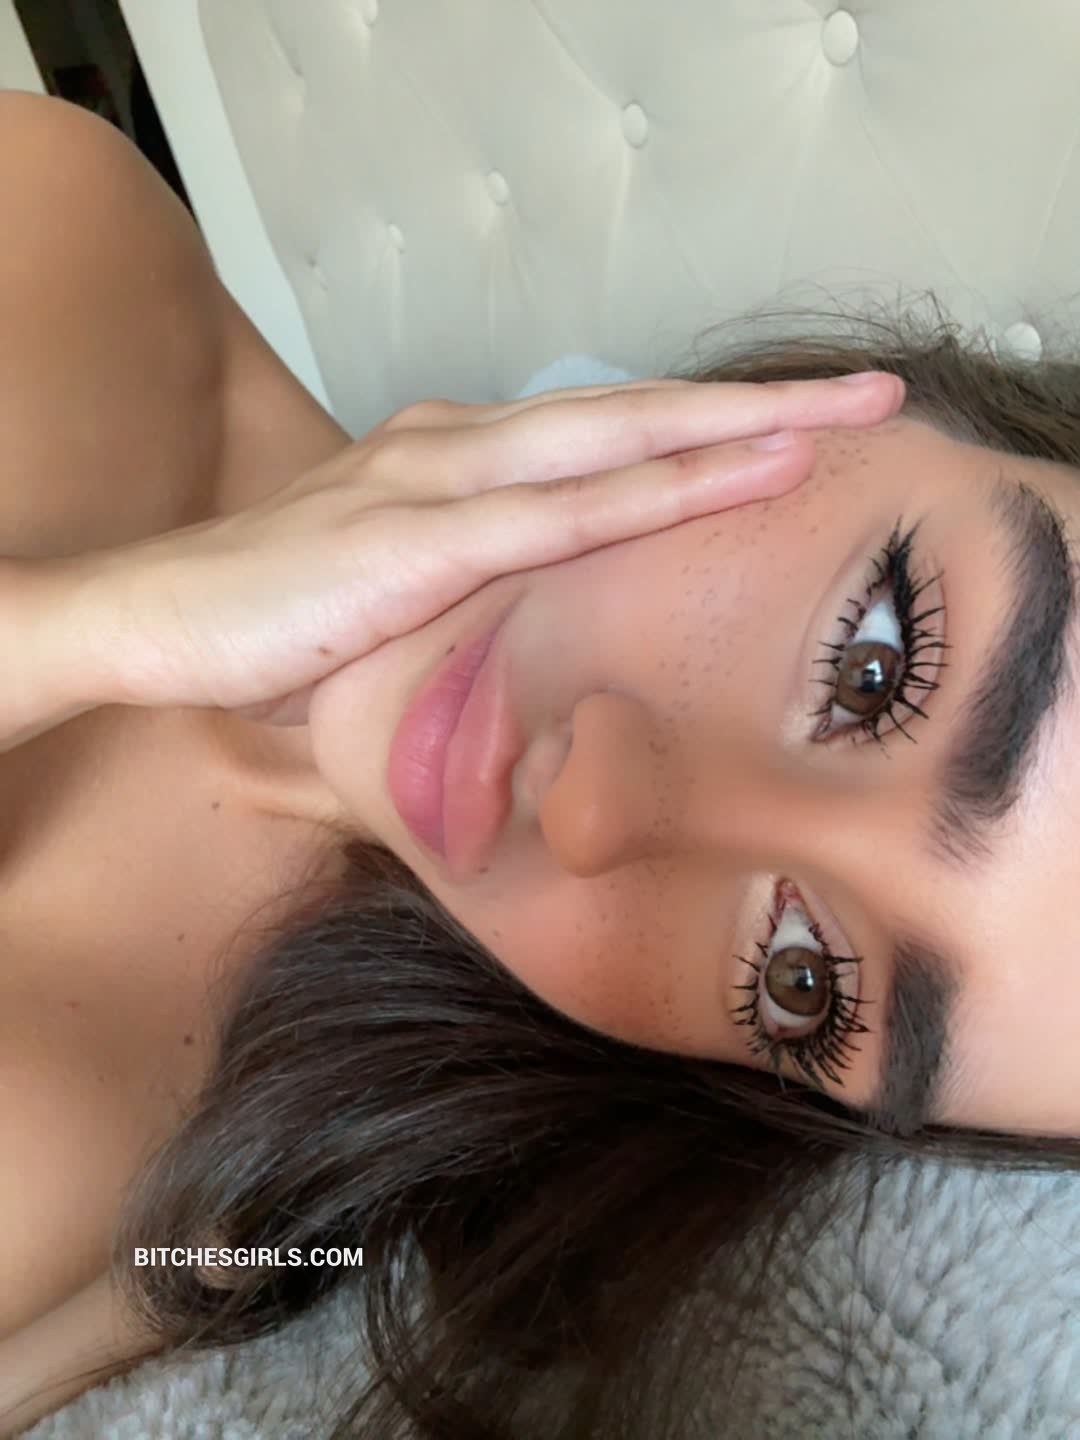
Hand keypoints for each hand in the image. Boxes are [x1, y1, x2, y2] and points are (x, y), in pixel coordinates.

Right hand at [75, 374, 903, 725]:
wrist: (150, 620)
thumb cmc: (273, 615)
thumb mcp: (393, 592)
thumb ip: (471, 589)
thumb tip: (537, 631)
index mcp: (460, 460)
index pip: (607, 432)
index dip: (710, 426)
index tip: (805, 428)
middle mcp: (459, 448)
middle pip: (632, 413)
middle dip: (759, 404)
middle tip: (870, 394)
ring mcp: (436, 485)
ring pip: (610, 445)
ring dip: (729, 431)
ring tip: (833, 421)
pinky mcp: (410, 542)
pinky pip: (552, 516)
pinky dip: (649, 493)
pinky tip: (728, 479)